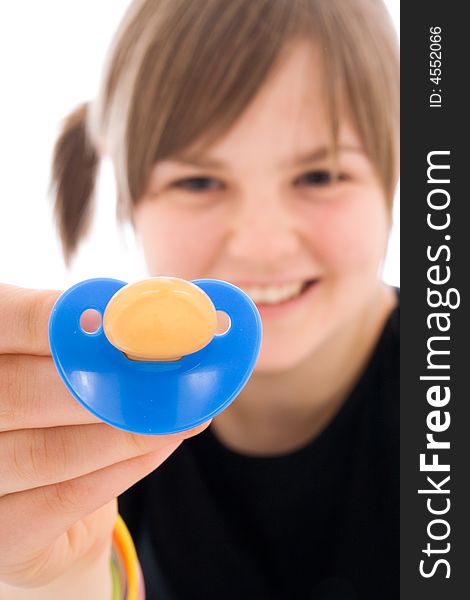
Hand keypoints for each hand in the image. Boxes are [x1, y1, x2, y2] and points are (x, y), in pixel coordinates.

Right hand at [0, 284, 208, 588]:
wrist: (43, 510)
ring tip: (176, 412)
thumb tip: (147, 318)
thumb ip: (87, 345)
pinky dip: (121, 469)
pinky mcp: (0, 536)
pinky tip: (159, 444)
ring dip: (124, 429)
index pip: (5, 323)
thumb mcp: (62, 370)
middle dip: (101, 381)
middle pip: (20, 393)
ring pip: (48, 452)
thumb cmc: (54, 419)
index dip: (55, 318)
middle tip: (163, 368)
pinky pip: (64, 499)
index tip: (118, 314)